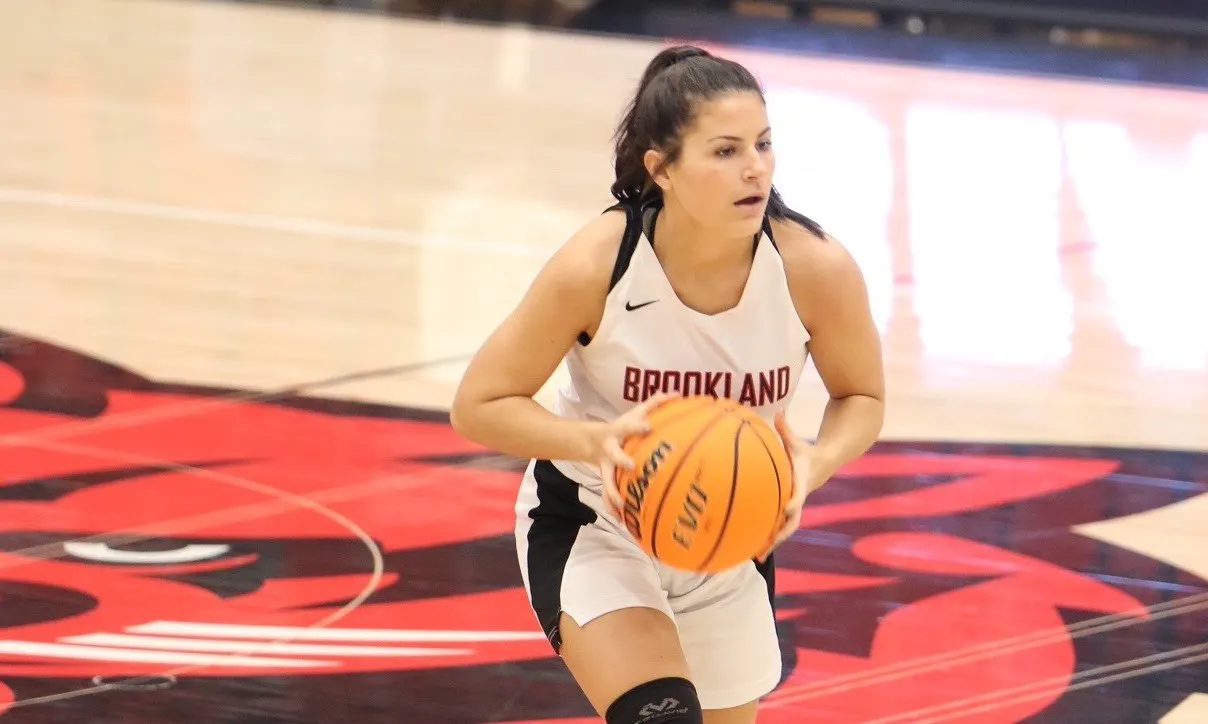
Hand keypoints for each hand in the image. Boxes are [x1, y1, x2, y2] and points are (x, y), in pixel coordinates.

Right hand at [595, 393, 675, 515]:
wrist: (592, 441)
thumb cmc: (623, 427)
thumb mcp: (635, 413)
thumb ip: (655, 403)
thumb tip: (677, 393)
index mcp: (620, 432)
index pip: (629, 426)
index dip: (637, 426)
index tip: (648, 428)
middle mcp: (610, 449)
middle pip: (614, 455)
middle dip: (621, 460)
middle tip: (631, 466)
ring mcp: (606, 467)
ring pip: (607, 481)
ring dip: (612, 494)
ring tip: (620, 507)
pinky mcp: (607, 479)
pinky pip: (608, 496)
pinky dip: (613, 508)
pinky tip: (622, 521)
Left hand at [757, 411, 820, 562]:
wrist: (823, 466)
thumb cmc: (806, 453)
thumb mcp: (798, 442)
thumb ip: (787, 430)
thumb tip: (779, 410)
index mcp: (802, 484)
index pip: (799, 495)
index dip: (793, 501)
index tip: (786, 508)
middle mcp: (799, 499)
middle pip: (792, 521)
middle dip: (780, 534)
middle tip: (767, 545)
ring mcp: (795, 508)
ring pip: (784, 529)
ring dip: (772, 542)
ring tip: (756, 556)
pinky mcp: (788, 511)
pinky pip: (777, 526)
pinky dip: (767, 537)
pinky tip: (750, 548)